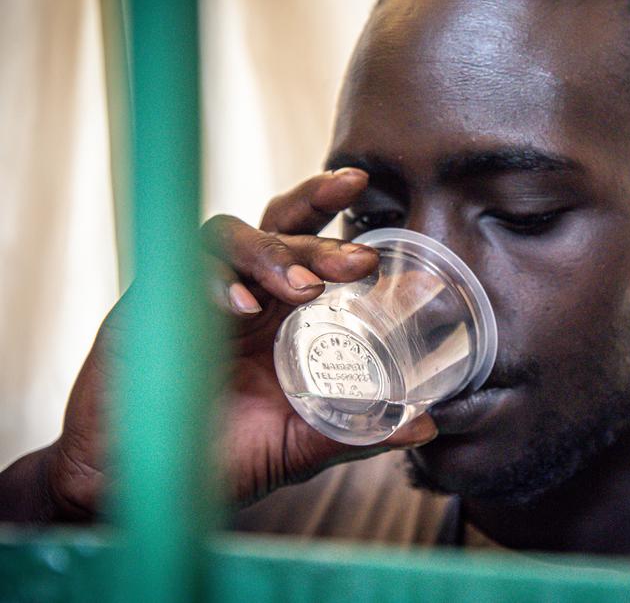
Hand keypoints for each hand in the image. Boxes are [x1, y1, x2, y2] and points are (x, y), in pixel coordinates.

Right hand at [1, 167, 436, 522]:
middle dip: (321, 235)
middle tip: (359, 261)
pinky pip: (179, 268)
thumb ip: (357, 430)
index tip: (377, 212)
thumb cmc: (219, 458)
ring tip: (303, 289)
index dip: (339, 221)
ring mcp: (195, 292)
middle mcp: (243, 292)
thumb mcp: (299, 445)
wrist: (138, 482)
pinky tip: (239, 305)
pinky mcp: (150, 303)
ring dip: (272, 253)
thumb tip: (426, 428)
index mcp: (280, 314)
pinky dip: (213, 279)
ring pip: (232, 234)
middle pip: (279, 226)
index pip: (311, 247)